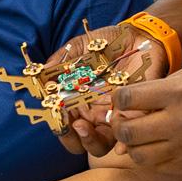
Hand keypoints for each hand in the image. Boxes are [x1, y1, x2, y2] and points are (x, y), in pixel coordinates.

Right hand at [35, 20, 169, 156]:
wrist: (139, 35)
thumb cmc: (108, 43)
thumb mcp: (82, 46)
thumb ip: (62, 59)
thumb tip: (42, 72)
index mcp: (78, 101)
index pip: (63, 125)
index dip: (59, 125)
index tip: (57, 114)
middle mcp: (95, 114)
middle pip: (81, 143)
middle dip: (75, 139)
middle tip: (76, 124)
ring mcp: (114, 116)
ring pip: (102, 145)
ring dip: (92, 141)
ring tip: (89, 127)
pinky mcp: (136, 114)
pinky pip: (130, 135)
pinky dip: (125, 143)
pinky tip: (120, 139)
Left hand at [107, 58, 181, 172]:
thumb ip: (168, 83)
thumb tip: (139, 98)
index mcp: (181, 91)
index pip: (128, 99)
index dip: (118, 99)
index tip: (123, 99)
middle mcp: (181, 121)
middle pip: (128, 133)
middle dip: (121, 125)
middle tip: (126, 119)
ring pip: (141, 157)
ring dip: (135, 147)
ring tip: (142, 136)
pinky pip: (163, 168)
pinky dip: (154, 160)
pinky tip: (161, 147)